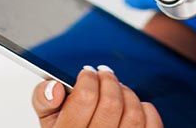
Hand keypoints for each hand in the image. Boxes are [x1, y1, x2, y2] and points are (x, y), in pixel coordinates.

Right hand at [32, 65, 162, 126]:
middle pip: (111, 103)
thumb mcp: (48, 118)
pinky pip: (151, 125)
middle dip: (109, 81)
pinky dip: (146, 110)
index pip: (84, 98)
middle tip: (104, 74)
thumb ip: (44, 98)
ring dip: (127, 94)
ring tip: (118, 90)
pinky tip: (133, 107)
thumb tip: (56, 87)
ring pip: (133, 114)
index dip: (88, 78)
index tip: (88, 73)